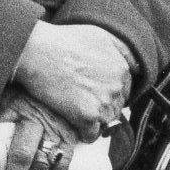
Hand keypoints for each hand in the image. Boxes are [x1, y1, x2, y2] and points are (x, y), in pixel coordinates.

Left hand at [0, 89, 84, 169]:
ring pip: (54, 163)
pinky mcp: (73, 133)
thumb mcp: (3, 101)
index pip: (21, 153)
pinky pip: (68, 159)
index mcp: (27, 118)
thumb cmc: (18, 93)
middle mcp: (47, 126)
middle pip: (38, 162)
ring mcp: (62, 130)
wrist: (48, 78)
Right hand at [12, 20, 133, 137]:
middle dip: (102, 106)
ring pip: (105, 121)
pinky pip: (91, 134)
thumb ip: (121, 49)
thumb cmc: (60, 40)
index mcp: (121, 68)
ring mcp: (103, 102)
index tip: (94, 92)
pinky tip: (76, 127)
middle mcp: (116, 86)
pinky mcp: (86, 116)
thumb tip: (134, 65)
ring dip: (94, 120)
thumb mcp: (99, 34)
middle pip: (116, 106)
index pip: (124, 89)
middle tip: (83, 102)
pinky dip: (84, 134)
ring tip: (77, 113)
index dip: (107, 92)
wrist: (34, 51)